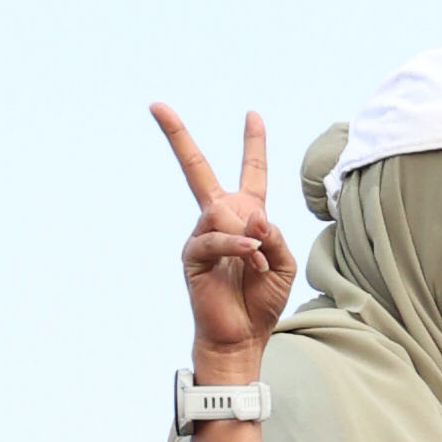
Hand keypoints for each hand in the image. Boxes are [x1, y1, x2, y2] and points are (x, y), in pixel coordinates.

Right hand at [155, 99, 296, 374]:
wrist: (242, 336)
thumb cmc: (262, 300)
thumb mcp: (284, 263)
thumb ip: (274, 235)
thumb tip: (251, 218)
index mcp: (246, 216)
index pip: (251, 171)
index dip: (253, 143)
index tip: (253, 114)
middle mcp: (219, 219)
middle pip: (196, 169)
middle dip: (177, 136)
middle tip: (157, 105)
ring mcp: (202, 235)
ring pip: (221, 213)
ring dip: (248, 239)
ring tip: (258, 265)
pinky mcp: (192, 256)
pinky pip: (213, 239)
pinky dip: (236, 248)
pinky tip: (251, 260)